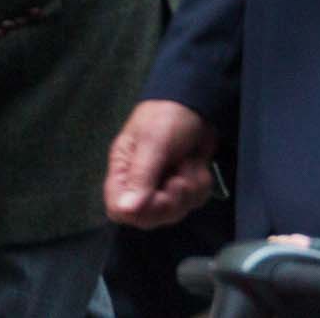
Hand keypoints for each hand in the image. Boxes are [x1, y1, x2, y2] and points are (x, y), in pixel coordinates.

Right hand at [105, 99, 218, 228]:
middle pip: (149, 218)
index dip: (139, 212)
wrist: (200, 102)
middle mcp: (140, 184)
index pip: (119, 210)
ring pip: (175, 211)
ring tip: (189, 164)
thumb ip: (141, 176)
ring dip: (189, 189)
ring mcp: (163, 186)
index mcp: (123, 172)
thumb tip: (125, 210)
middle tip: (179, 179)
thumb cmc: (169, 116)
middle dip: (171, 202)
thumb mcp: (154, 143)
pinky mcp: (185, 184)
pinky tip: (198, 165)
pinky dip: (201, 185)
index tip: (158, 196)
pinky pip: (194, 200)